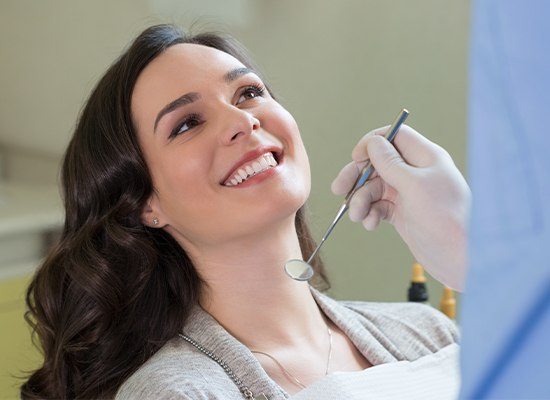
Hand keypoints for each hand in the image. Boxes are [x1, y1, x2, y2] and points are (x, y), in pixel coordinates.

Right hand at [331, 124, 470, 290]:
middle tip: (339, 189)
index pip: (394, 137)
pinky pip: (378, 206)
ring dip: (361, 200)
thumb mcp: (414, 186)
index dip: (372, 144)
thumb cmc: (445, 218)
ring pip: (374, 188)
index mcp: (425, 157)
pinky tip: (371, 224)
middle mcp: (416, 172)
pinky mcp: (402, 212)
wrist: (457, 257)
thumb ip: (390, 163)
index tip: (356, 158)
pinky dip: (370, 213)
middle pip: (377, 163)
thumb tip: (373, 143)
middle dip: (357, 176)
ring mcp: (408, 193)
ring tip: (358, 216)